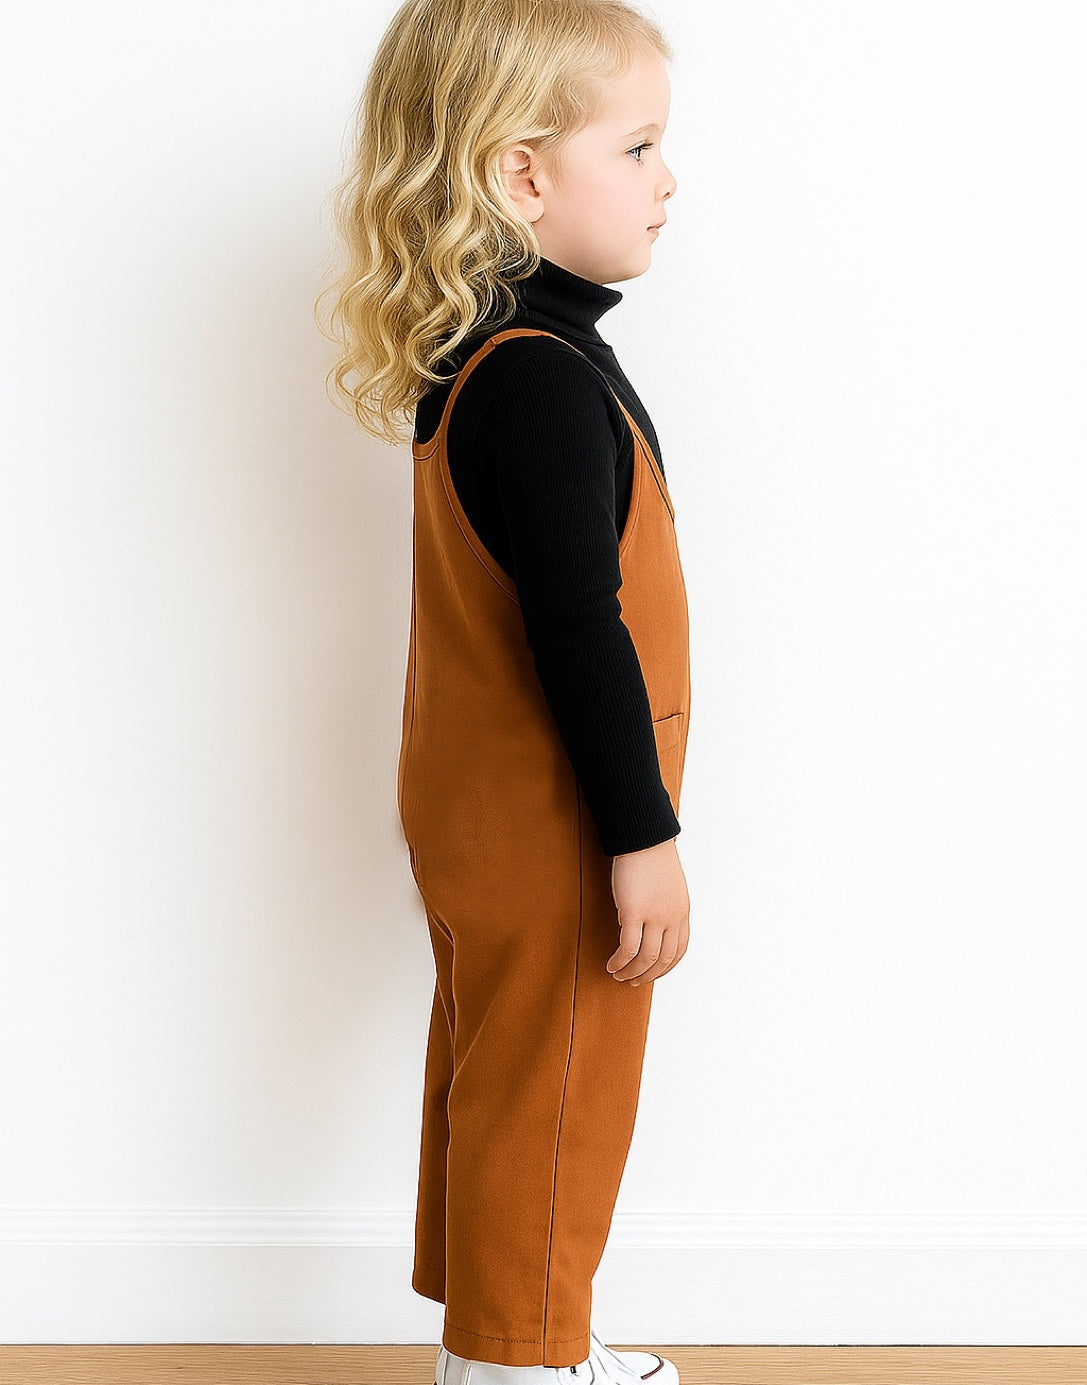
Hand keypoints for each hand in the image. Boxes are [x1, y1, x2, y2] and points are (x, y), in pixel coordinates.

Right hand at [606, 836, 689, 985]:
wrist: (644, 839)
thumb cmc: (652, 858)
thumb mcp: (670, 887)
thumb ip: (666, 907)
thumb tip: (654, 925)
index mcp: (682, 913)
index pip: (679, 951)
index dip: (665, 968)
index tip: (652, 974)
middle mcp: (672, 918)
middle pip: (663, 959)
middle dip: (647, 975)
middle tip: (633, 981)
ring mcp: (654, 916)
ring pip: (645, 958)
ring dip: (631, 972)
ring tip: (618, 975)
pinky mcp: (634, 912)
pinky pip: (627, 947)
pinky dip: (619, 961)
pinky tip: (611, 964)